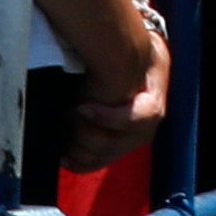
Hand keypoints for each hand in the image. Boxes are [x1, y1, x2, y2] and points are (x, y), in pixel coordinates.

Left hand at [68, 16, 173, 171]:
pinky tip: (63, 154)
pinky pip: (96, 165)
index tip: (81, 106)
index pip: (137, 119)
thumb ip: (128, 60)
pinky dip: (78, 163)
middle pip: (114, 144)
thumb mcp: (142, 51)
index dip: (108, 117)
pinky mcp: (116, 151)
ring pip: (102, 157)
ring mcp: (130, 144)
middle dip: (85, 133)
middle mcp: (144, 130)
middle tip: (66, 115)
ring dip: (78, 148)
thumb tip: (104, 65)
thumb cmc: (138, 57)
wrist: (143, 68)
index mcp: (152, 104)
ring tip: (62, 131)